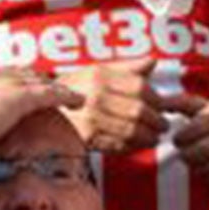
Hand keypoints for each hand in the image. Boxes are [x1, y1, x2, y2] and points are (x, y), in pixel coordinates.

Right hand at [0, 68, 84, 154]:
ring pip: (43, 82)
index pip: (5, 73)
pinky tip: (79, 102)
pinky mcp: (20, 96)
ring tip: (75, 97)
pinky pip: (51, 93)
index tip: (29, 85)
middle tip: (57, 89)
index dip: (20, 79)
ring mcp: (8, 84)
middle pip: (27, 74)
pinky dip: (67, 96)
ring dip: (61, 89)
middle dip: (43, 81)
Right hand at [56, 57, 171, 151]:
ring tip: (154, 137)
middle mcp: (96, 96)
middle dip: (157, 121)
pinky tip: (137, 145)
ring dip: (148, 137)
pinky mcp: (87, 138)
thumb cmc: (76, 89)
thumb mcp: (98, 71)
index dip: (157, 99)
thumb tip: (152, 63)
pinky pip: (119, 144)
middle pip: (139, 111)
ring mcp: (91, 118)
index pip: (140, 88)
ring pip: (132, 130)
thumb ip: (127, 68)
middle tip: (163, 126)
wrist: (45, 110)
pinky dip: (133, 147)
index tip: (162, 106)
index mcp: (101, 76)